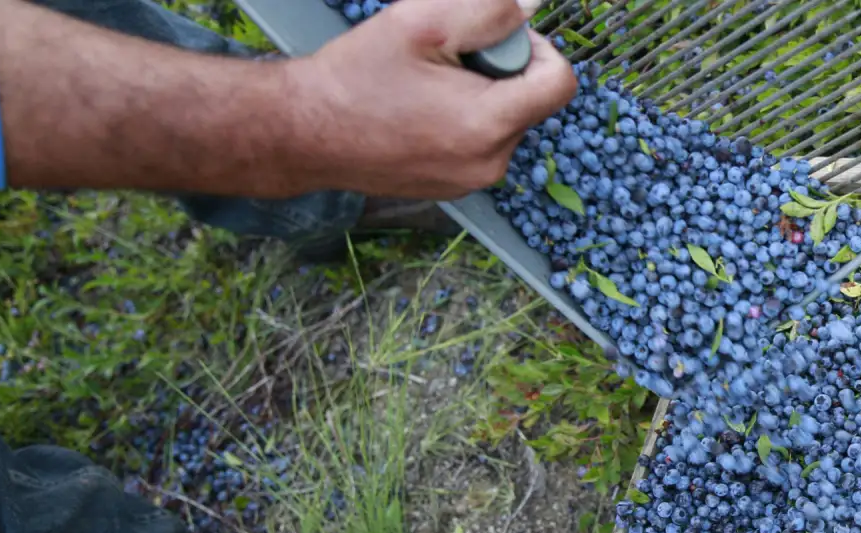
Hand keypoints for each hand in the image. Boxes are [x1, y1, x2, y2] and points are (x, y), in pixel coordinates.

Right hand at [285, 0, 577, 198]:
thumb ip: (487, 11)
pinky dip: (462, 118)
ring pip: (505, 120)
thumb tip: (530, 7)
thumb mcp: (420, 23)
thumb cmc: (353, 78)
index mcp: (487, 125)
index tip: (497, 38)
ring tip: (426, 86)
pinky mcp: (454, 188)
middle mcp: (489, 163)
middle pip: (530, 99)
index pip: (560, 82)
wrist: (301, 132)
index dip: (537, 48)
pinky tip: (419, 109)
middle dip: (499, 69)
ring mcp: (472, 182)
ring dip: (479, 94)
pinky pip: (481, 142)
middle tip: (446, 61)